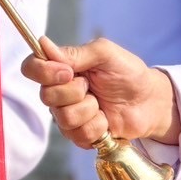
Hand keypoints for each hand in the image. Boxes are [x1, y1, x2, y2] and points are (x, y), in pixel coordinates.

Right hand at [21, 37, 180, 147]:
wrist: (149, 102)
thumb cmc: (128, 73)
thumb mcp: (105, 54)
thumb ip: (75, 53)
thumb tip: (43, 44)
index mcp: (61, 68)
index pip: (31, 67)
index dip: (43, 71)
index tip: (68, 72)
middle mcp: (58, 91)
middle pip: (46, 96)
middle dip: (75, 92)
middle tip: (92, 87)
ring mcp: (67, 115)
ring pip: (63, 118)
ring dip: (89, 110)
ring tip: (102, 105)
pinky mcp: (78, 135)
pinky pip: (78, 135)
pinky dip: (97, 127)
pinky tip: (106, 120)